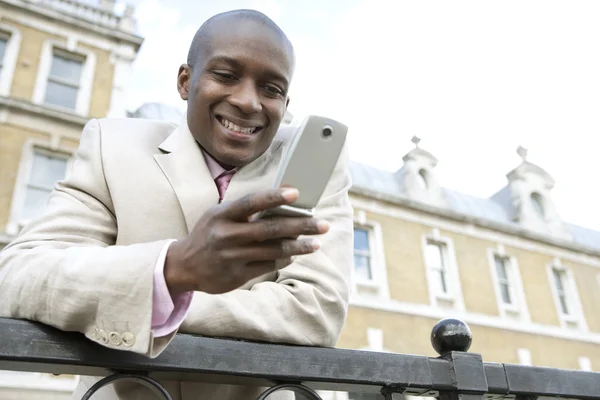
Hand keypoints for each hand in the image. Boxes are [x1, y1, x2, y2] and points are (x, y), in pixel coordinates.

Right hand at [164, 187, 329, 294]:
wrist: (183, 266)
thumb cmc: (208, 234)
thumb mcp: (219, 215)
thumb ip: (245, 209)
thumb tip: (282, 199)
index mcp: (221, 215)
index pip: (251, 202)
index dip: (274, 197)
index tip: (296, 193)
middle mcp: (226, 235)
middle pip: (270, 229)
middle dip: (300, 226)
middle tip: (322, 224)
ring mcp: (232, 256)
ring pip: (273, 251)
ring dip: (298, 246)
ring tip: (316, 243)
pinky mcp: (237, 275)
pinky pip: (268, 266)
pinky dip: (284, 259)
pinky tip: (295, 254)